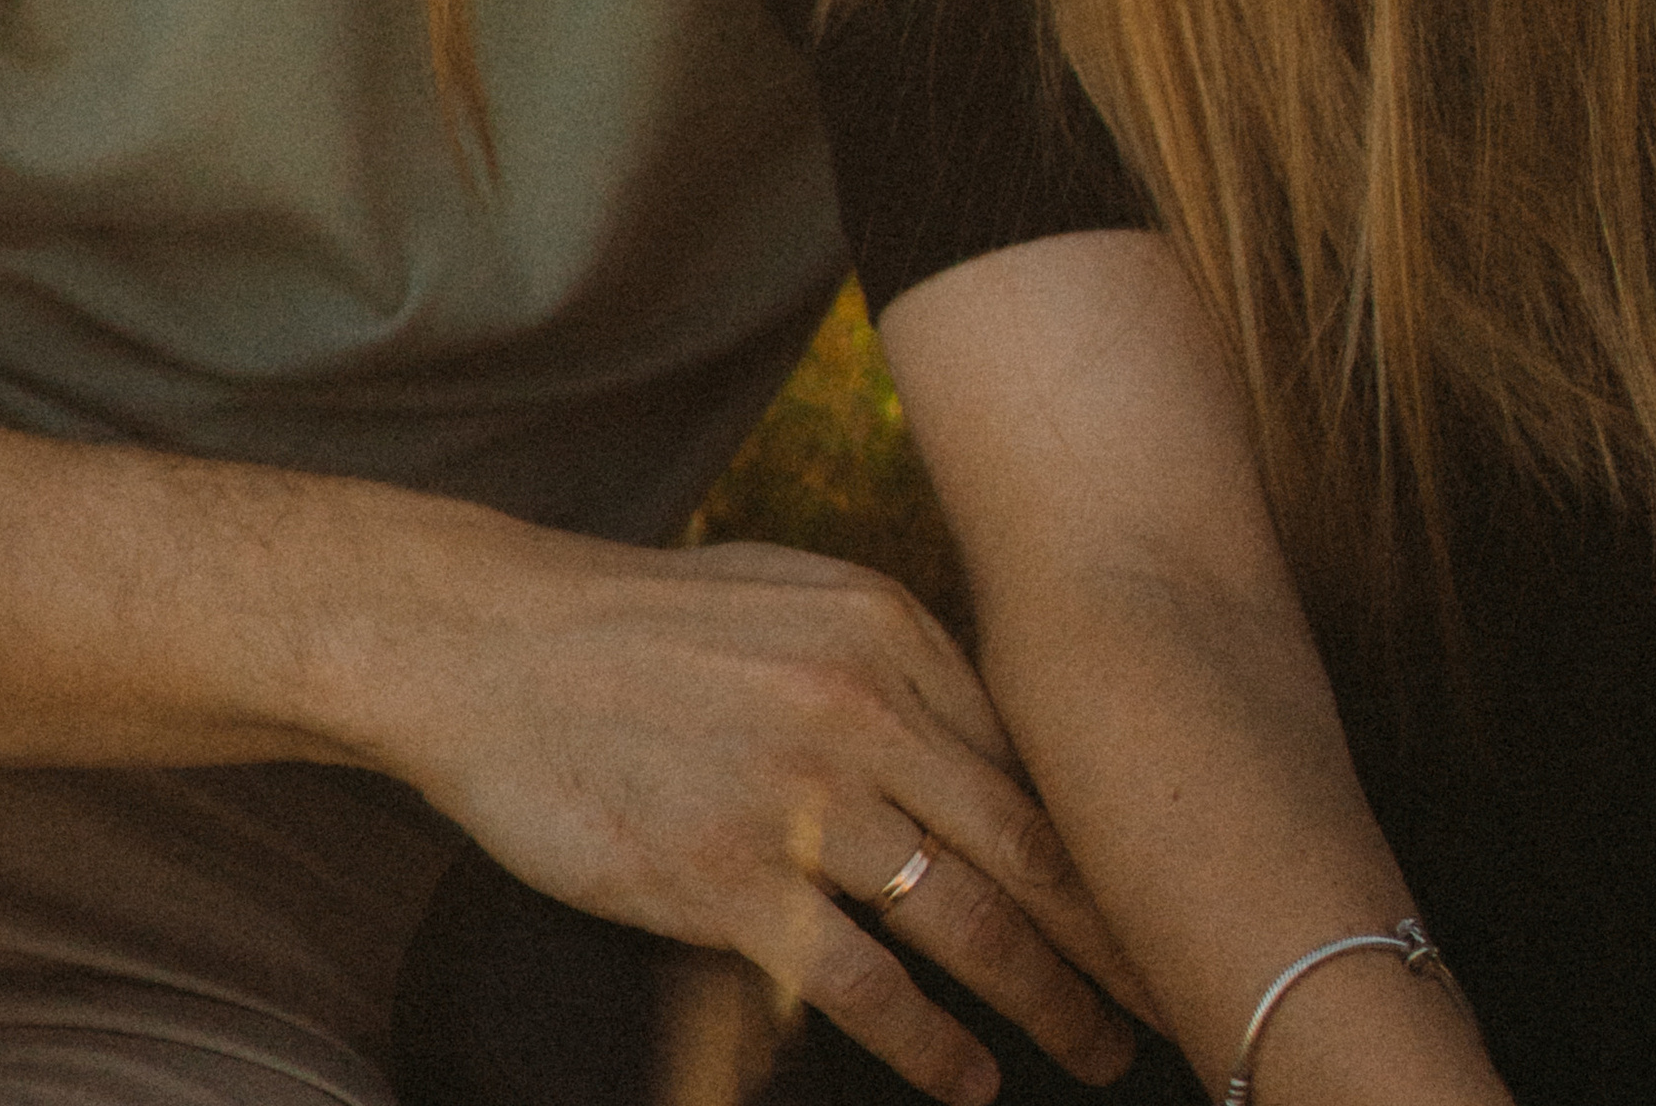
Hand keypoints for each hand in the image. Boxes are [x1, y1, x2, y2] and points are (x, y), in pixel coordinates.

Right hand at [370, 528, 1144, 1105]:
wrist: (487, 645)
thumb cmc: (632, 627)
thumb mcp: (783, 598)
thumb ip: (882, 659)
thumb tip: (976, 736)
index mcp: (883, 629)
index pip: (1029, 754)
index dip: (1104, 839)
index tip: (1157, 892)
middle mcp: (861, 704)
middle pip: (1026, 843)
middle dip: (1108, 935)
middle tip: (1169, 998)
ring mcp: (800, 795)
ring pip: (966, 922)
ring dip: (1046, 1002)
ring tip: (1096, 1052)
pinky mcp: (731, 878)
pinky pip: (864, 985)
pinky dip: (932, 1047)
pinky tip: (969, 1084)